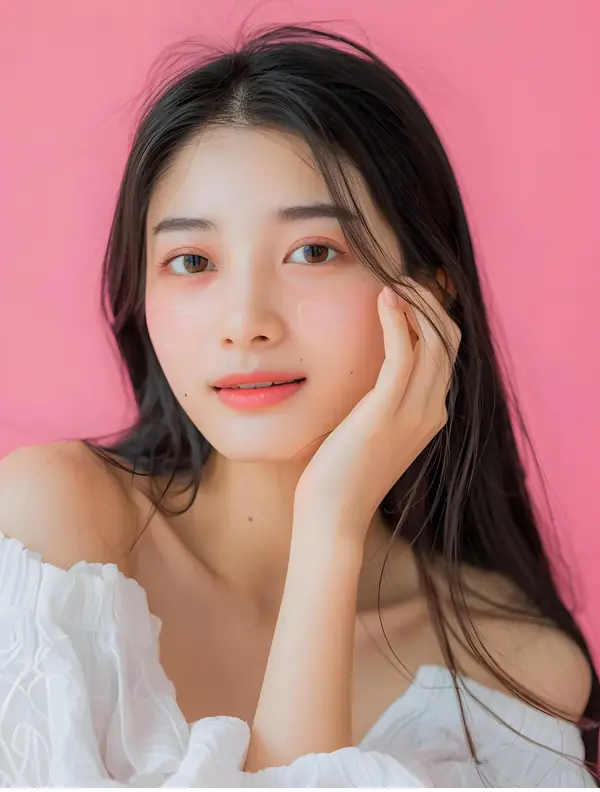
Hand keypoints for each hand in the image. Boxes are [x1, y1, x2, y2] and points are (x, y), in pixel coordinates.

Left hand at [293, 280, 461, 542]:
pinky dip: (399, 321)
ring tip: (396, 279)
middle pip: (448, 339)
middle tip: (407, 276)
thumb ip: (380, 398)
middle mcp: (432, 410)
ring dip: (418, 304)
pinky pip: (403, 354)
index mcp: (431, 413)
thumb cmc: (341, 472)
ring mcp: (414, 412)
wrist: (333, 515)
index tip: (412, 289)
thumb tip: (369, 367)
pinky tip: (385, 299)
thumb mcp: (370, 429)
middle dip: (432, 302)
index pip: (446, 351)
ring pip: (434, 341)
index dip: (435, 315)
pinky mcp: (386, 411)